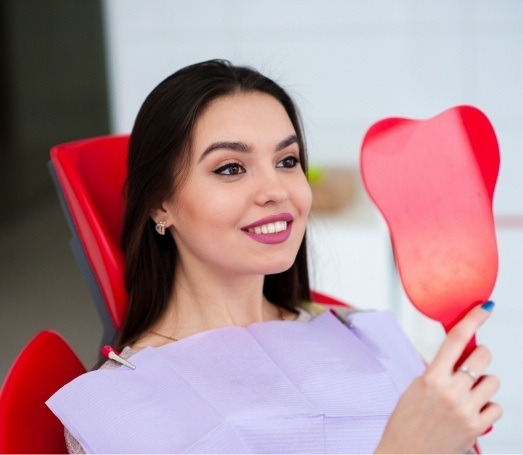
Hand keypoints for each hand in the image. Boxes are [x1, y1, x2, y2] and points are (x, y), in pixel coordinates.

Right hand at [375, 302, 502, 453]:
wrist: (405, 454)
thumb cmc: (406, 422)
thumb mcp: (415, 388)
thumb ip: (436, 372)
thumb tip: (457, 357)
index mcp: (431, 377)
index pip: (456, 339)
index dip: (472, 319)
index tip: (484, 308)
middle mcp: (452, 391)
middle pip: (483, 357)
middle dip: (479, 357)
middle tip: (471, 365)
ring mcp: (467, 410)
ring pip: (493, 381)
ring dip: (483, 384)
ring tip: (468, 395)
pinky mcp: (478, 428)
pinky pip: (497, 407)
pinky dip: (487, 407)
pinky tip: (472, 412)